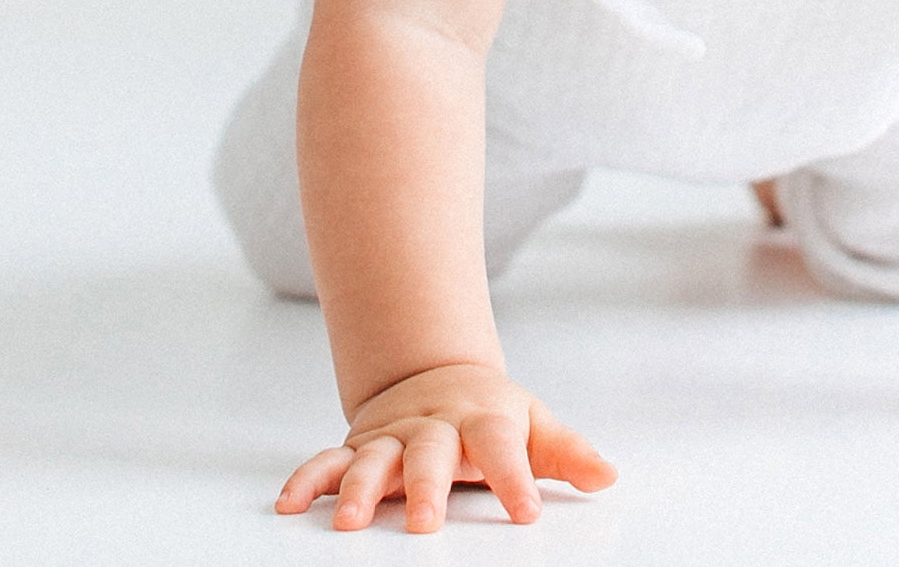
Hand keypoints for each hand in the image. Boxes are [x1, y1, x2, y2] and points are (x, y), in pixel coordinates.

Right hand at [275, 362, 616, 533]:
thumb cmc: (490, 414)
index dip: (515, 478)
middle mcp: (432, 428)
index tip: (527, 512)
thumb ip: (566, 453)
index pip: (501, 448)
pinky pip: (327, 461)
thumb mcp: (533, 425)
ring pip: (372, 459)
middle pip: (428, 455)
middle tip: (426, 524)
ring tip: (349, 521)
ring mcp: (391, 437)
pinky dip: (306, 479)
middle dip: (426, 488)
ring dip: (358, 488)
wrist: (434, 374)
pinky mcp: (358, 447)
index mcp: (481, 422)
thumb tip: (608, 475)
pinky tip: (290, 504)